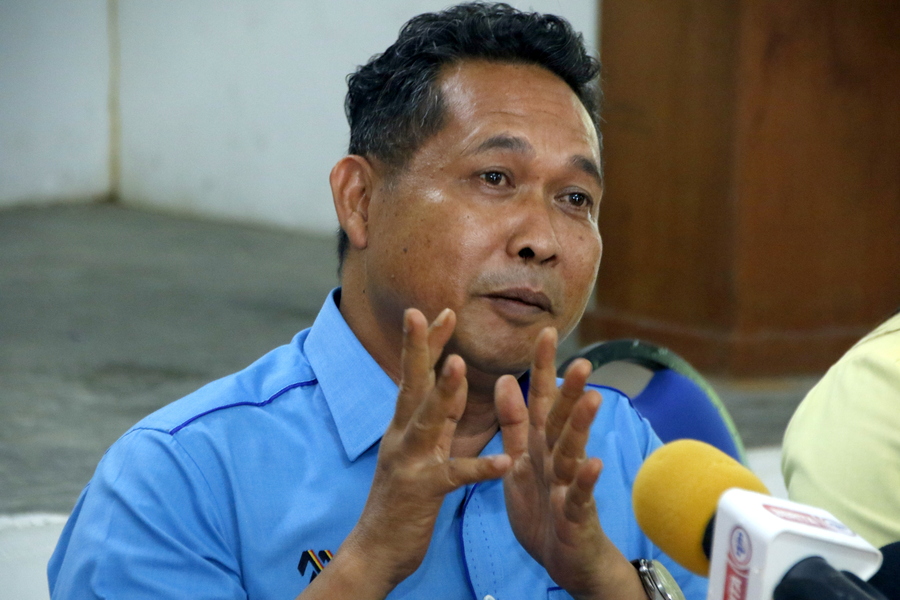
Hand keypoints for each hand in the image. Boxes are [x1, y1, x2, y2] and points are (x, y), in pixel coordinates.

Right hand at [307, 308, 510, 599]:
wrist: (376, 550)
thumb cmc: (401, 501)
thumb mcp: (416, 452)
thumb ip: (433, 420)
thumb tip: (448, 384)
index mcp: (403, 426)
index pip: (416, 376)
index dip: (428, 343)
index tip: (442, 310)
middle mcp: (401, 437)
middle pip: (411, 385)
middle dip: (419, 348)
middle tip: (425, 313)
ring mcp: (409, 462)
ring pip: (426, 420)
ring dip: (443, 392)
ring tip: (459, 365)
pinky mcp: (423, 492)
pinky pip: (455, 475)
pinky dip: (479, 467)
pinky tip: (503, 461)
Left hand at [495, 328, 645, 599]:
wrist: (563, 558)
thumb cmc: (542, 507)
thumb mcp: (519, 461)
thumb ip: (512, 423)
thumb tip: (503, 380)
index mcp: (539, 443)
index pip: (541, 398)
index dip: (542, 367)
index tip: (545, 332)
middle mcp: (556, 457)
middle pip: (562, 419)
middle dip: (571, 390)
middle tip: (581, 359)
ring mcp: (569, 485)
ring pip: (573, 451)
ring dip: (581, 426)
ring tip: (591, 399)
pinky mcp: (575, 514)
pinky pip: (579, 496)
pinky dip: (585, 481)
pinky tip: (593, 464)